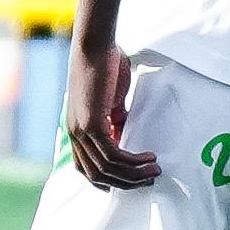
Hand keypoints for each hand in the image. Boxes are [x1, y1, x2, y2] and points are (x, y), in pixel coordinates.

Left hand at [65, 40, 154, 189]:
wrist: (96, 45)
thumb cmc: (105, 66)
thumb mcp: (112, 101)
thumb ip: (116, 120)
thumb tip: (126, 136)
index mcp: (76, 129)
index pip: (85, 169)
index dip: (105, 181)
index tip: (128, 184)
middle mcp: (74, 134)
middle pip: (96, 174)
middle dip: (125, 183)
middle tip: (149, 180)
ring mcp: (81, 130)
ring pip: (106, 167)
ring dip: (134, 174)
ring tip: (155, 171)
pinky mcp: (91, 123)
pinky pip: (112, 153)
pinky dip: (132, 160)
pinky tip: (148, 157)